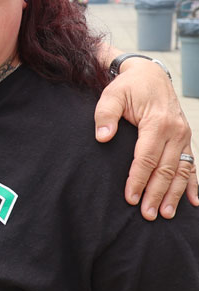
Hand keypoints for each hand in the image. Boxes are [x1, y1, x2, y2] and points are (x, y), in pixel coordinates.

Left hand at [95, 58, 197, 218]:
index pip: (147, 157)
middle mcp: (176, 131)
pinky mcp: (185, 139)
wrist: (150, 75)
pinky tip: (194, 202)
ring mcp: (183, 136)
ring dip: (174, 193)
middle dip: (157, 193)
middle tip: (148, 215)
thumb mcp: (111, 95)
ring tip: (166, 214)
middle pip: (166, 168)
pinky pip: (191, 164)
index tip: (131, 197)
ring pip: (181, 170)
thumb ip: (105, 115)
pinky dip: (193, 183)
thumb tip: (102, 137)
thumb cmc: (128, 87)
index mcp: (157, 122)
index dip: (139, 179)